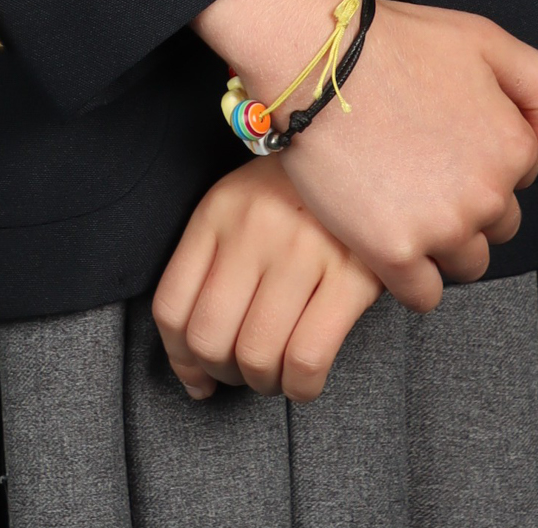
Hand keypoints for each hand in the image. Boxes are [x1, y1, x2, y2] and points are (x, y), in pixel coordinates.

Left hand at [152, 159, 383, 403]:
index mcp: (219, 210)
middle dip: (223, 374)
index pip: (171, 308)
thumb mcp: (240, 206)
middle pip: (209, 339)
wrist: (366, 151)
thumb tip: (193, 371)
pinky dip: (300, 386)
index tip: (200, 377)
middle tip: (245, 372)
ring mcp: (303, 250)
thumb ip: (211, 269)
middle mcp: (254, 228)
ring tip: (278, 372)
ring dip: (264, 383)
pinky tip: (305, 377)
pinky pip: (307, 358)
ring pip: (257, 356)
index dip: (180, 359)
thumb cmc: (298, 196)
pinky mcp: (352, 274)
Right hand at [196, 0, 537, 312]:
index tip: (447, 141)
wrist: (319, 59)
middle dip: (467, 204)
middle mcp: (488, 195)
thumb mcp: (487, 40)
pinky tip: (389, 239)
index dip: (482, 160)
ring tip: (402, 200)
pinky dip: (411, 277)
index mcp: (513, 148)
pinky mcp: (394, 253)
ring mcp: (442, 228)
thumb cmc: (398, 44)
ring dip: (442, 243)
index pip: (519, 179)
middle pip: (496, 226)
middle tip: (421, 169)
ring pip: (465, 263)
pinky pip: (423, 295)